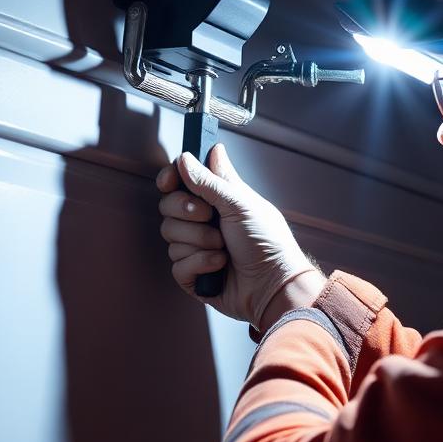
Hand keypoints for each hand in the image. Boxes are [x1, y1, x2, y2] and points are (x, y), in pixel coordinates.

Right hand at [156, 144, 325, 328]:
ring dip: (199, 240)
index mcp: (216, 198)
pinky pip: (177, 263)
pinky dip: (200, 263)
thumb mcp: (240, 203)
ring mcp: (195, 246)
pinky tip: (220, 265)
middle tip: (209, 216)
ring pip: (170, 234)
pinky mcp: (192, 273)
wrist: (274, 284)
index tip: (170, 182)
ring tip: (223, 246)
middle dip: (187, 211)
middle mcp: (203, 220)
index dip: (171, 178)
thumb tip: (187, 157)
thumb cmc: (268, 241)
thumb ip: (210, 180)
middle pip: (168, 205)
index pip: (180, 180)